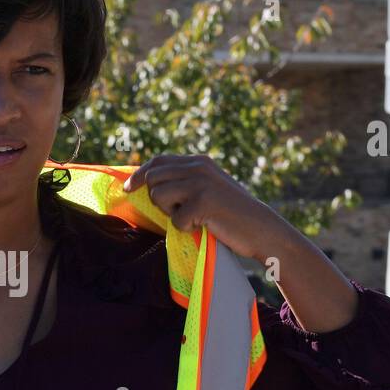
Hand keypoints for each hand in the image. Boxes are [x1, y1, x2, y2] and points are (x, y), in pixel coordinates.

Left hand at [122, 153, 285, 262]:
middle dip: (156, 199)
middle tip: (177, 211)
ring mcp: (200, 182)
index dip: (139, 174)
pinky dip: (186, 228)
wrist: (260, 229)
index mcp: (199, 161)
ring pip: (158, 196)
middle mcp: (198, 167)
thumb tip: (147, 182)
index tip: (128, 188)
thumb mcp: (208, 187)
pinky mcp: (203, 201)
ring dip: (170, 213)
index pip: (159, 161)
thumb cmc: (231, 214)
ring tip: (193, 217)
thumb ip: (185, 180)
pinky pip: (175, 220)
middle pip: (153, 179)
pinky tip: (204, 226)